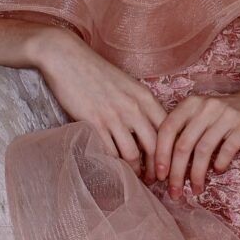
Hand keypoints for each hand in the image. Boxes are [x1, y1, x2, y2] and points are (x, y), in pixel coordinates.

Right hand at [38, 26, 166, 182]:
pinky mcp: (94, 123)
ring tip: (132, 178)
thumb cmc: (97, 72)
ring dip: (133, 171)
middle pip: (155, 147)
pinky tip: (111, 169)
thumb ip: (141, 106)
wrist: (68, 58)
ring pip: (132, 155)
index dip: (171, 151)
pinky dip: (112, 164)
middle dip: (156, 168)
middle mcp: (134, 108)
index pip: (168, 130)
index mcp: (145, 97)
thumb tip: (149, 130)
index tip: (169, 164)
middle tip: (153, 180)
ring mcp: (114, 116)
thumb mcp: (128, 85)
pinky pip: (109, 152)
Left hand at [154, 83, 239, 197]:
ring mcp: (227, 114)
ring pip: (204, 149)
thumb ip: (184, 130)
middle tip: (174, 193)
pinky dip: (219, 163)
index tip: (159, 176)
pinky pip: (228, 149)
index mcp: (191, 103)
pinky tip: (217, 171)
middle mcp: (207, 106)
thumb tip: (163, 165)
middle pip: (184, 144)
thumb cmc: (225, 114)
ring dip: (196, 174)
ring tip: (195, 189)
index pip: (168, 128)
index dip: (161, 154)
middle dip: (176, 172)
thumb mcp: (202, 114)